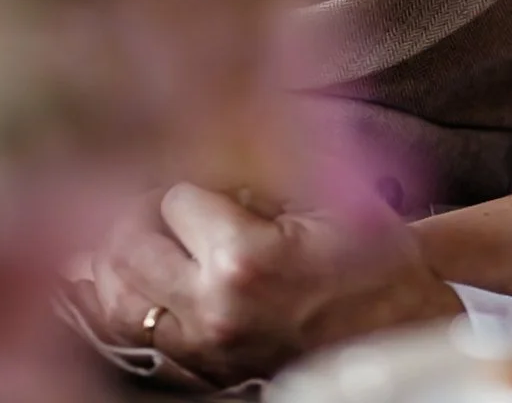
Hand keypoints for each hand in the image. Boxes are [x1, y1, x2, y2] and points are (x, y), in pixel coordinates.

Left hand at [75, 182, 463, 383]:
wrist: (399, 328)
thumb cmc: (371, 258)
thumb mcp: (328, 194)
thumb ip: (262, 170)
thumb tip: (202, 143)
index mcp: (244, 258)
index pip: (173, 199)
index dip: (191, 185)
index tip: (213, 187)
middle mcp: (212, 306)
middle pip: (128, 244)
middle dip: (140, 212)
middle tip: (161, 201)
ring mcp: (201, 345)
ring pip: (113, 292)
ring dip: (115, 255)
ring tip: (136, 232)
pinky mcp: (199, 368)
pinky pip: (125, 334)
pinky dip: (111, 301)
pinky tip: (116, 276)